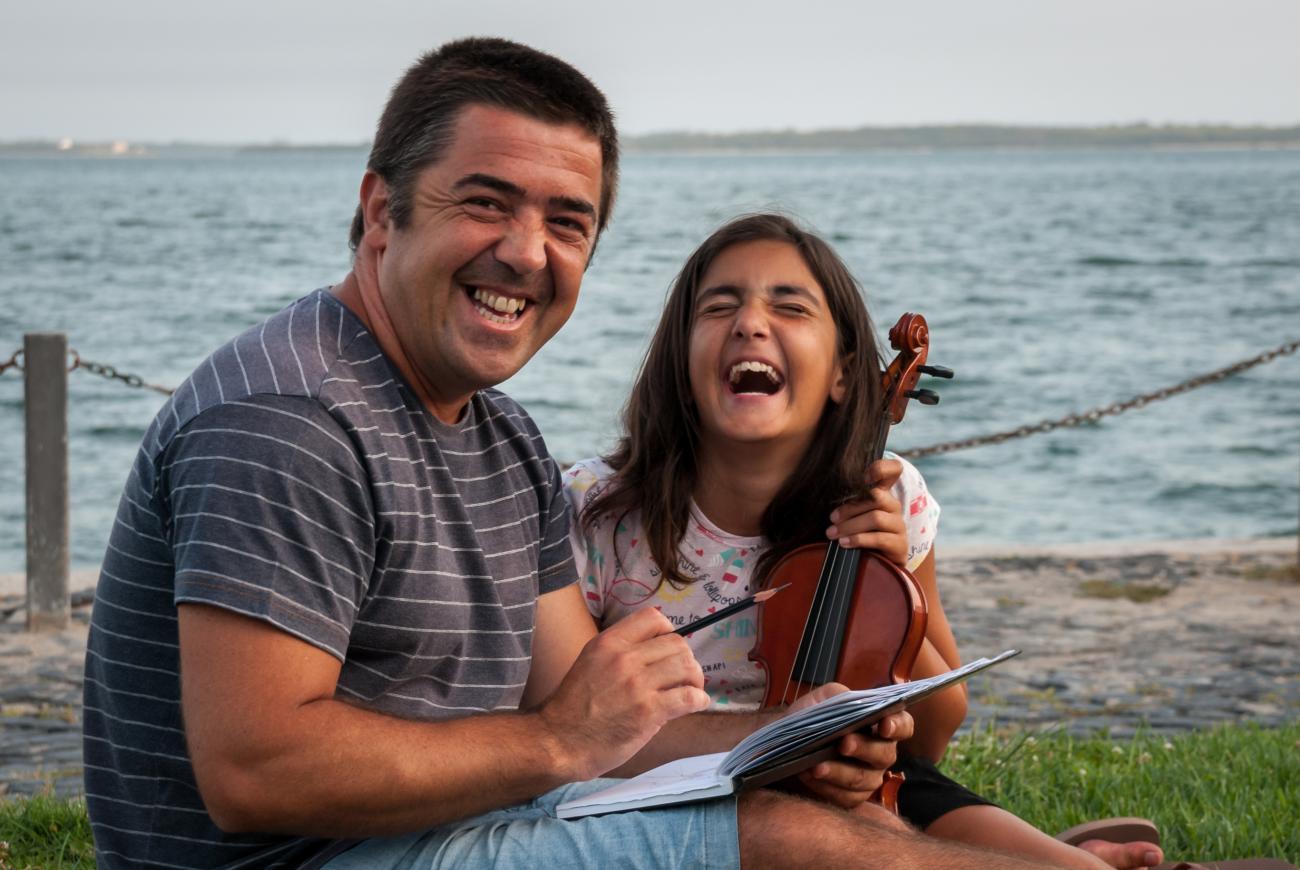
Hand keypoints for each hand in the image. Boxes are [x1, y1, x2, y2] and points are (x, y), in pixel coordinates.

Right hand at [536, 608, 709, 780]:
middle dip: (686, 659)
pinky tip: (696, 704)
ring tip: (691, 690)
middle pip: (677, 643)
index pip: (653, 617)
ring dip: (695, 679)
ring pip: (687, 666)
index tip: (668, 649)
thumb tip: (659, 657)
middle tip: (684, 676)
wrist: (559, 742)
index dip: (668, 631)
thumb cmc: (574, 707)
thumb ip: (621, 655)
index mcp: (608, 642)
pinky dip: (699, 700)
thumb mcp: (591, 664)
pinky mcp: (648, 711)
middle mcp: (624, 658)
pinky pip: (689, 696)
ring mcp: (637, 684)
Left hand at [796, 710, 912, 808]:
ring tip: (816, 766)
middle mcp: (880, 753)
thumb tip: (850, 706)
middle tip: (843, 744)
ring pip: (863, 779)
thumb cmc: (812, 718)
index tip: (883, 725)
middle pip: (885, 754)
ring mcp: (869, 777)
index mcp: (880, 725)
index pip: (903, 725)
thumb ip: (839, 697)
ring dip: (839, 772)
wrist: (786, 742)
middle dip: (864, 748)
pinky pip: (846, 797)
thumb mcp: (823, 699)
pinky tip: (809, 776)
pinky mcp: (852, 797)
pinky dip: (825, 787)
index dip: (898, 725)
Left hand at [826, 458, 906, 567]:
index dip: (881, 468)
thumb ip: (846, 504)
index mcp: (882, 495)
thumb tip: (823, 495)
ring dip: (850, 526)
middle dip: (849, 508)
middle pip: (876, 496)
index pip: (891, 470)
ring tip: (833, 534)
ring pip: (876, 518)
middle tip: (831, 519)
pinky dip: (859, 540)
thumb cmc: (858, 537)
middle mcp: (893, 507)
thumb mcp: (851, 517)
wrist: (876, 566)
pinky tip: (845, 543)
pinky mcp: (900, 545)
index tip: (864, 476)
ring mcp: (899, 525)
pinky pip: (880, 538)